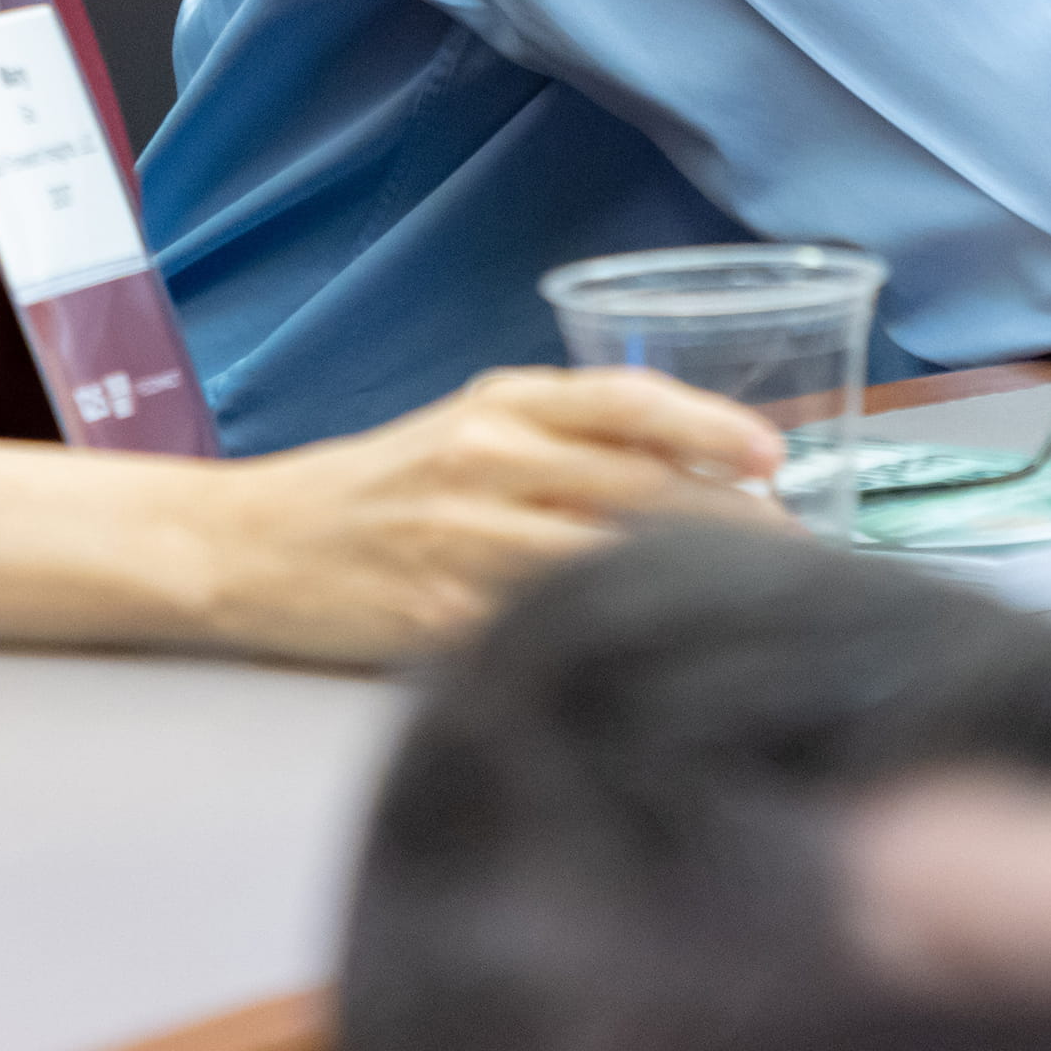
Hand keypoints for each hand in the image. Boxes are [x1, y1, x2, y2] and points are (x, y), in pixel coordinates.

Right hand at [178, 366, 785, 660]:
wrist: (249, 547)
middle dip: (731, 523)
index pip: (626, 400)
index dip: (709, 424)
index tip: (774, 456)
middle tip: (801, 552)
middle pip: (639, 486)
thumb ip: (566, 441)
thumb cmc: (373, 492)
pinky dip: (610, 634)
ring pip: (608, 557)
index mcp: (499, 404)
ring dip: (688, 582)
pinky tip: (654, 650)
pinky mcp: (443, 615)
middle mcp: (487, 459)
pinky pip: (548, 623)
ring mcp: (466, 539)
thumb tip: (698, 470)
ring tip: (750, 604)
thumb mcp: (467, 433)